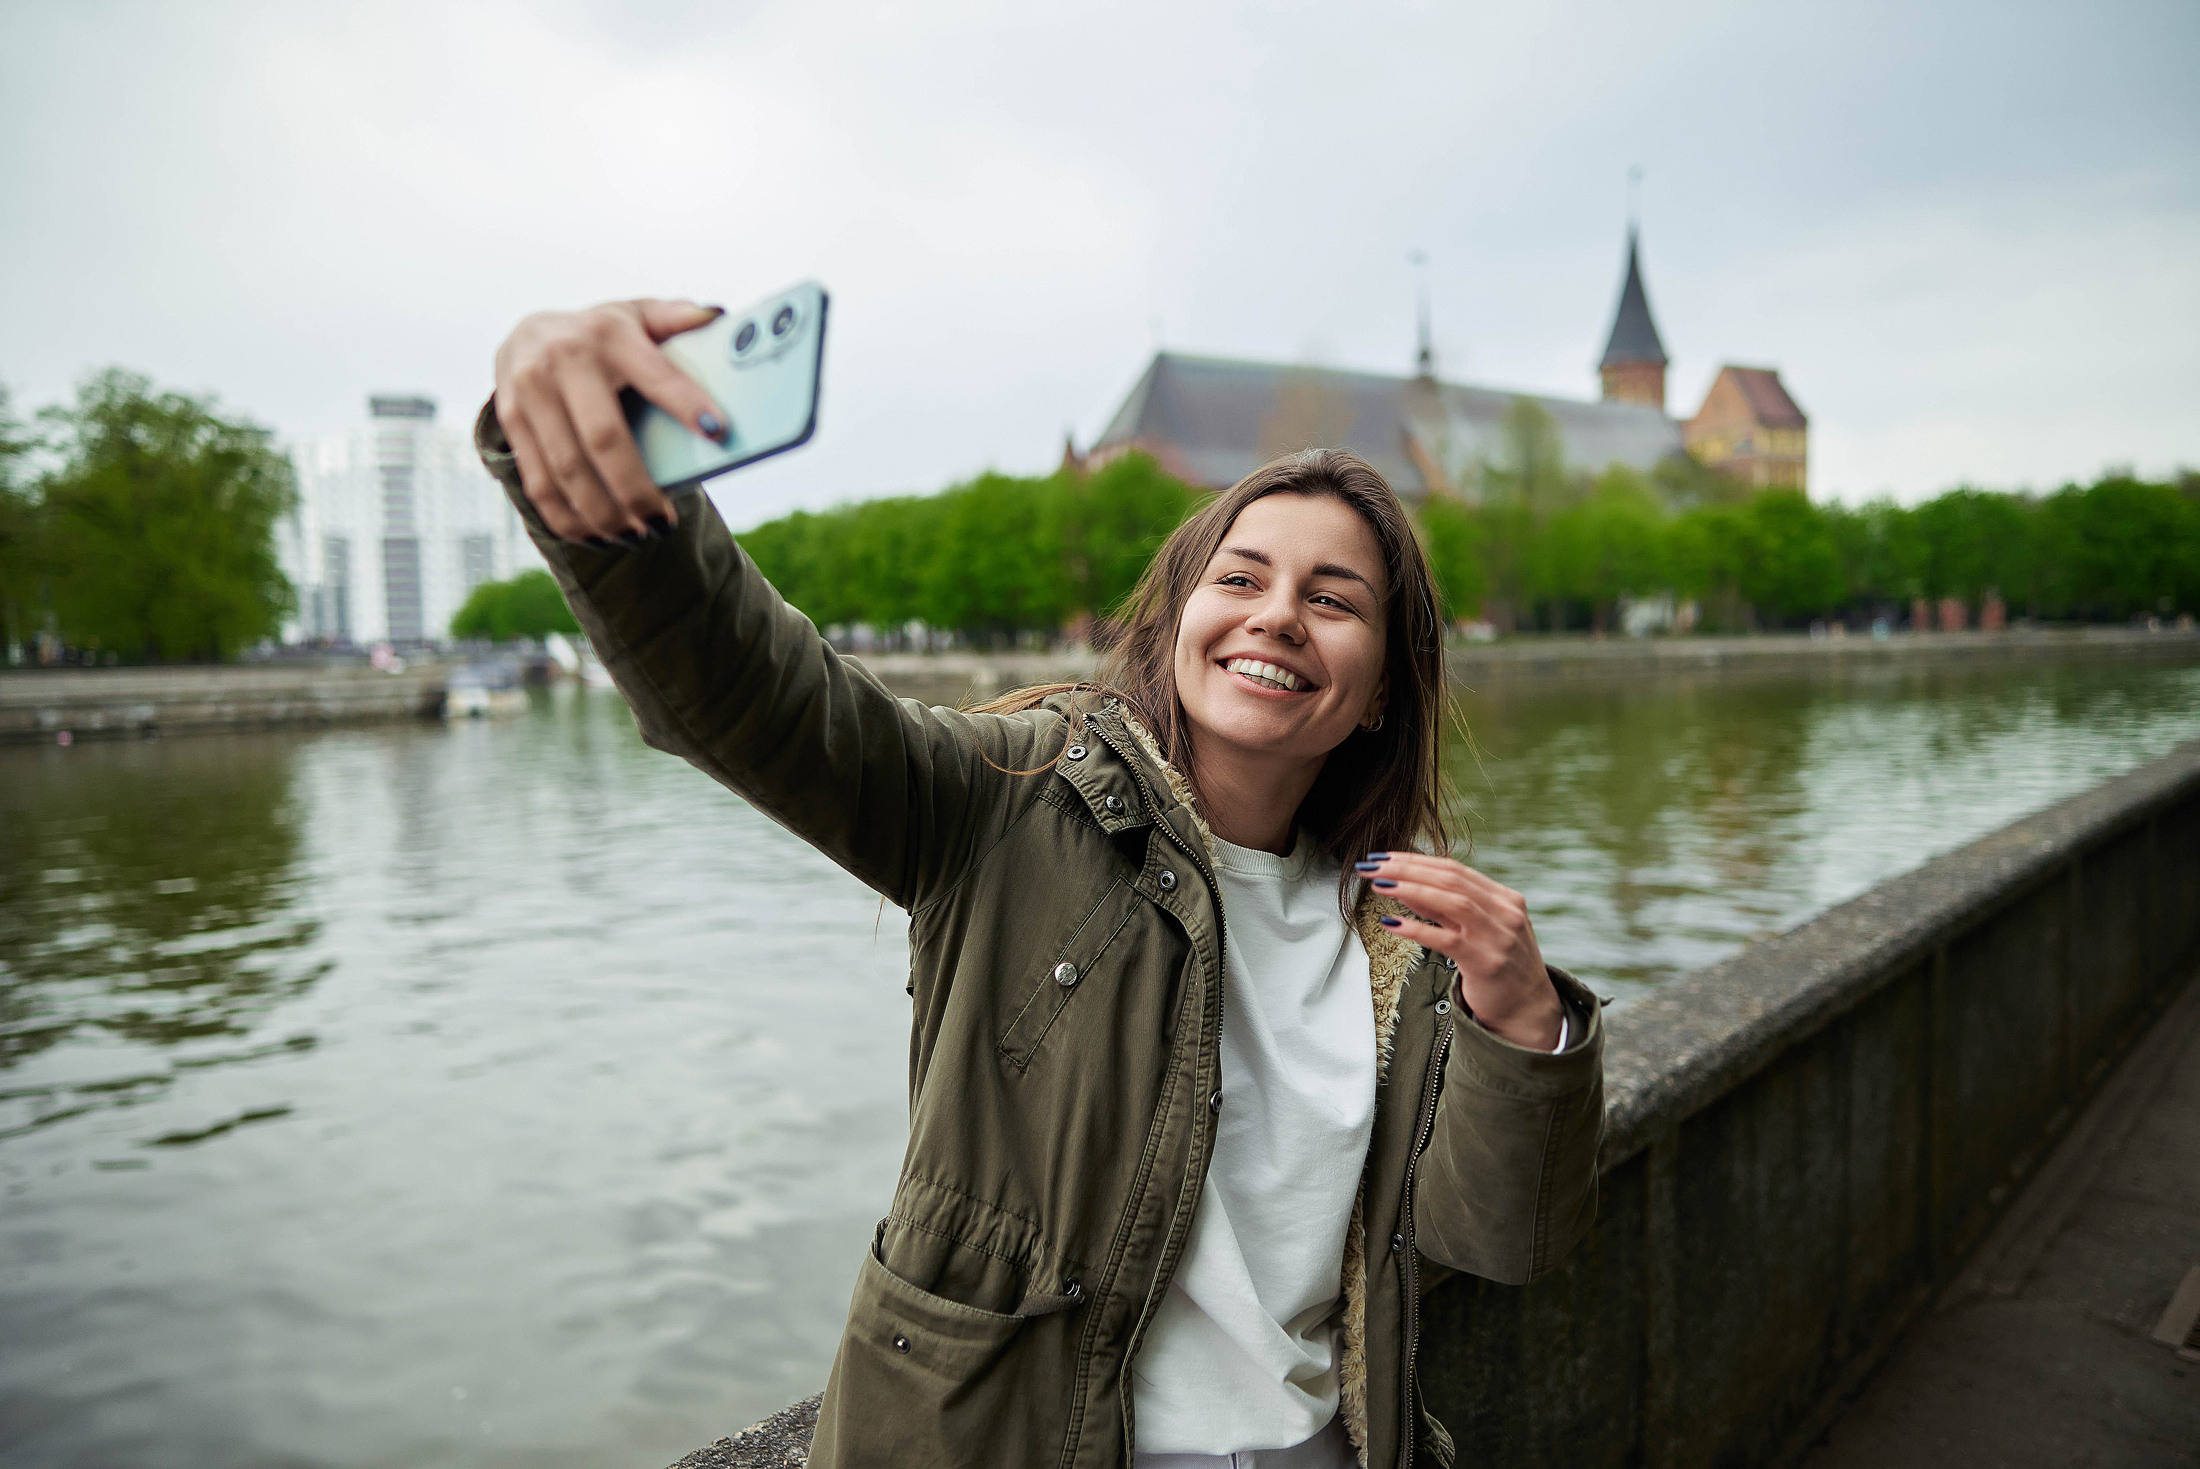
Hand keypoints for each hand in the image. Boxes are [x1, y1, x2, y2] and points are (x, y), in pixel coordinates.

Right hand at [492, 298, 729, 544]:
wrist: (527, 333)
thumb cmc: (600, 335)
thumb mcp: (637, 316)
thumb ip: (675, 318)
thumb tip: (714, 317)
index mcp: (608, 333)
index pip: (656, 374)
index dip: (687, 403)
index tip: (720, 432)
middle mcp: (562, 359)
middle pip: (604, 439)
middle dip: (636, 490)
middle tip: (664, 524)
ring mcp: (530, 391)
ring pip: (568, 469)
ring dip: (603, 513)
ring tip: (635, 535)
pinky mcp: (510, 421)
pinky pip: (538, 481)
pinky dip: (567, 518)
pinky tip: (596, 535)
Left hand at [1358, 852, 1563, 1049]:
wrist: (1528, 1009)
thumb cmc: (1498, 966)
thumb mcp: (1478, 929)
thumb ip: (1446, 909)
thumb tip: (1404, 884)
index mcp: (1505, 898)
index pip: (1455, 869)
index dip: (1416, 860)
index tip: (1384, 857)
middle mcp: (1505, 913)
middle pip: (1451, 879)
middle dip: (1407, 869)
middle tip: (1373, 865)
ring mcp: (1498, 937)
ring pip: (1452, 902)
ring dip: (1411, 890)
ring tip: (1379, 885)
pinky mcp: (1487, 962)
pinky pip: (1447, 940)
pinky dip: (1417, 929)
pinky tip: (1392, 924)